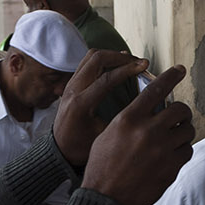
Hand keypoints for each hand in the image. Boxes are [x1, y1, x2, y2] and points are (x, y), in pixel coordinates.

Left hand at [53, 50, 151, 165]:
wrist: (60, 149)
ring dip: (111, 55)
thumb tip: (144, 102)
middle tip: (138, 62)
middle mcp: (72, 90)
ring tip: (129, 62)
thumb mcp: (104, 136)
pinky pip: (87, 62)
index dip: (128, 69)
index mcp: (80, 105)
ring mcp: (70, 84)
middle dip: (120, 57)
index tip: (144, 66)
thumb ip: (121, 118)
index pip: (106, 78)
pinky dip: (104, 59)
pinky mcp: (71, 83)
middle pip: (96, 59)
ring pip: (91, 56)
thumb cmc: (82, 146)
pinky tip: (117, 65)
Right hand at [81, 65, 194, 204]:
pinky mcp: (171, 167)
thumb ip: (130, 118)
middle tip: (178, 117)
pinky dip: (182, 150)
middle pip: (179, 109)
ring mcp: (162, 150)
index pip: (156, 90)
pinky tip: (172, 155)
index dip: (171, 76)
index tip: (180, 70)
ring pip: (187, 130)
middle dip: (181, 112)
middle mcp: (147, 131)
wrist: (106, 199)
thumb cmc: (103, 165)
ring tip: (174, 138)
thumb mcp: (109, 133)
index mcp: (129, 119)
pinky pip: (187, 150)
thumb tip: (148, 107)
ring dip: (183, 132)